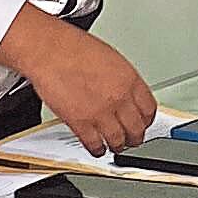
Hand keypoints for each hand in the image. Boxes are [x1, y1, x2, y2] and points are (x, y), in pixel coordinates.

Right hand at [0, 13, 155, 155]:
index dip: (146, 120)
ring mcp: (100, 112)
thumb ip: (122, 80)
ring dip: (117, 145)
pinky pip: (94, 145)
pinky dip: (97, 150)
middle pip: (137, 128)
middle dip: (135, 137)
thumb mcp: (111, 58)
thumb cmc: (72, 47)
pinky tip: (97, 148)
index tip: (143, 123)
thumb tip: (125, 94)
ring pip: (118, 141)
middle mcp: (119, 97)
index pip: (148, 109)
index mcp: (129, 79)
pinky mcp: (80, 123)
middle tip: (132, 139)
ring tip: (115, 145)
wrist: (49, 50)